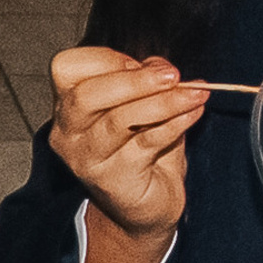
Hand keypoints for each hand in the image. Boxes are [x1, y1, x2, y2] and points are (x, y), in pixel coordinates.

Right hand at [46, 45, 205, 251]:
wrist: (144, 204)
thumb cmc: (140, 150)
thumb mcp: (141, 104)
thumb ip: (144, 79)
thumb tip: (158, 67)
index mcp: (69, 106)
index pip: (67, 67)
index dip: (106, 59)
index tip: (139, 64)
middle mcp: (68, 133)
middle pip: (85, 95)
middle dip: (134, 81)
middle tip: (172, 76)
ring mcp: (86, 158)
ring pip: (119, 120)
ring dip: (165, 102)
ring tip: (195, 94)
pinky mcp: (113, 178)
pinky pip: (146, 143)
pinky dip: (175, 124)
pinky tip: (193, 113)